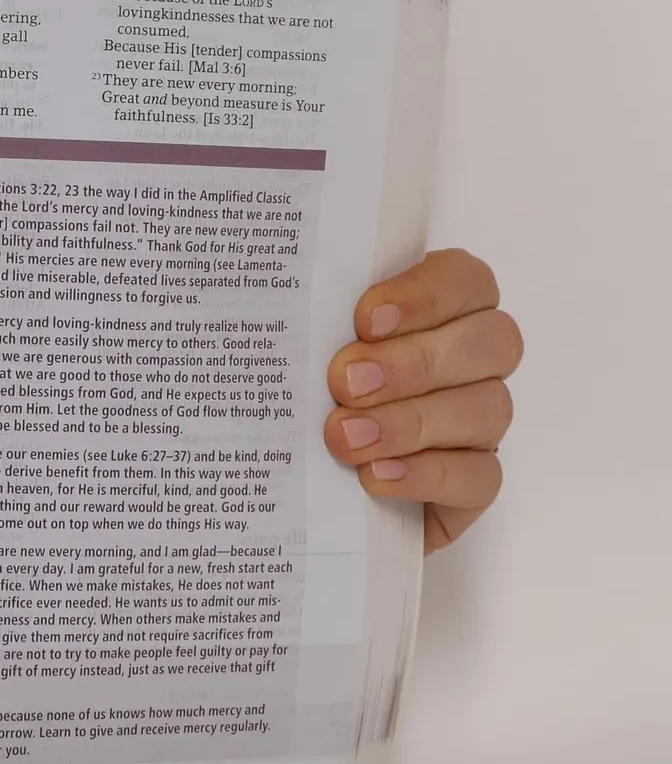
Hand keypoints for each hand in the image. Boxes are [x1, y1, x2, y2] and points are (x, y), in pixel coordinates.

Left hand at [324, 248, 521, 551]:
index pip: (466, 281)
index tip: (364, 319)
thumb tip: (273, 282)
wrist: (299, 482)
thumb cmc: (303, 389)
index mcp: (443, 308)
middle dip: (414, 363)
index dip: (425, 295)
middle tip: (344, 382)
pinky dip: (427, 474)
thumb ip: (309, 314)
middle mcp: (474, 361)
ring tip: (345, 437)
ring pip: (488, 410)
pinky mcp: (474, 481)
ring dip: (411, 422)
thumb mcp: (299, 343)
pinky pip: (479, 477)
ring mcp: (480, 422)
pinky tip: (376, 475)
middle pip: (490, 343)